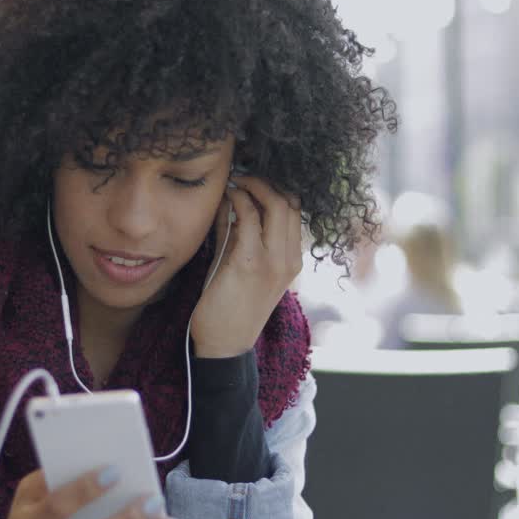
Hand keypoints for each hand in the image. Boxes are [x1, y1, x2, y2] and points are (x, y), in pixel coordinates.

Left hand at [191, 176, 302, 358]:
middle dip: (266, 181)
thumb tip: (229, 200)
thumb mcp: (240, 266)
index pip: (295, 211)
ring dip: (252, 185)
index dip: (276, 188)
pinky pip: (248, 217)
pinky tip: (225, 198)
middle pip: (290, 201)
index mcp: (292, 261)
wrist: (224, 345)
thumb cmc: (228, 307)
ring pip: (275, 203)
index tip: (255, 178)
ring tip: (234, 181)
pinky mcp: (249, 263)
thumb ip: (238, 234)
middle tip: (243, 174)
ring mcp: (273, 261)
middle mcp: (289, 259)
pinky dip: (237, 200)